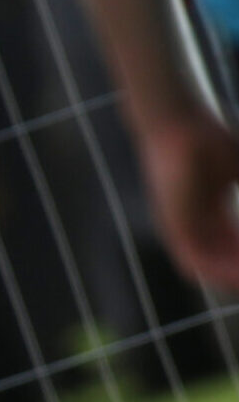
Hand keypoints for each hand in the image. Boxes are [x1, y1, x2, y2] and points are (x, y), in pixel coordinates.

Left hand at [137, 104, 238, 291]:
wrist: (178, 124)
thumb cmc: (212, 140)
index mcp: (209, 213)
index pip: (235, 248)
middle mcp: (193, 225)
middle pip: (223, 262)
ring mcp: (179, 227)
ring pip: (208, 267)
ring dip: (234, 276)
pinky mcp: (169, 226)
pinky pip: (193, 261)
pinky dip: (218, 271)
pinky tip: (238, 274)